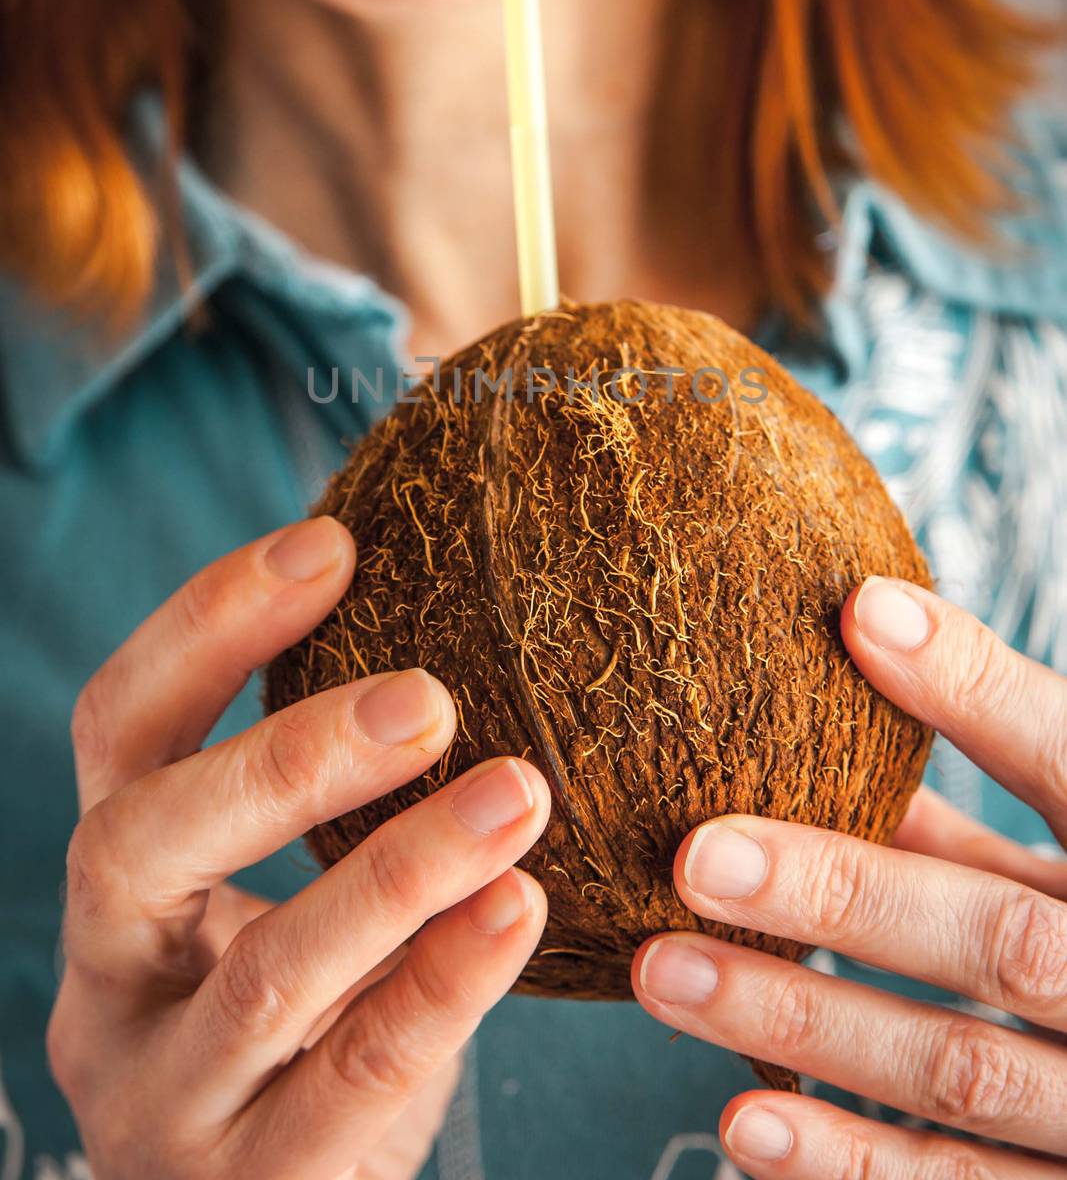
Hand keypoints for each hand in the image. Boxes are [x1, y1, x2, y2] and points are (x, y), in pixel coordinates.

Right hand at [48, 516, 550, 1179]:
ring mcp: (166, 1101)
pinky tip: (520, 908)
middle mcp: (110, 985)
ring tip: (516, 791)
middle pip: (139, 843)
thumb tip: (464, 626)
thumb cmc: (301, 1029)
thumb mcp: (279, 908)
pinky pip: (354, 1078)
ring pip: (264, 974)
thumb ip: (328, 810)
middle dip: (283, 758)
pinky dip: (443, 983)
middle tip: (428, 697)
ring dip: (399, 871)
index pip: (121, 728)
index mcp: (118, 888)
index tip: (329, 544)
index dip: (208, 627)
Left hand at [631, 576, 1066, 1176]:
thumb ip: (991, 784)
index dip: (976, 693)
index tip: (858, 612)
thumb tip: (857, 681)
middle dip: (843, 894)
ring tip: (667, 973)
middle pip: (999, 937)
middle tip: (694, 854)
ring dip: (803, 1023)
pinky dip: (850, 1163)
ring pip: (959, 1070)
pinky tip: (744, 1125)